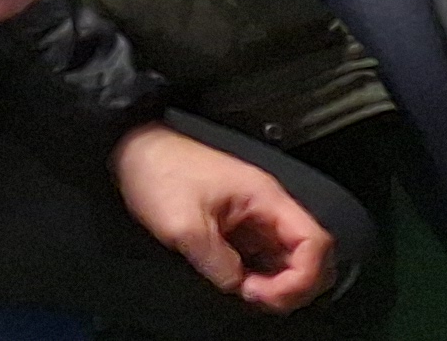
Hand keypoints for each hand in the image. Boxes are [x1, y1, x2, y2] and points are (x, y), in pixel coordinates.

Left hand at [110, 121, 332, 311]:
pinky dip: (257, 276)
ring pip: (286, 260)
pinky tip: (235, 282)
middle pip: (308, 256)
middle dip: (291, 285)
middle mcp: (266, 206)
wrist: (132, 149)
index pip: (314, 243)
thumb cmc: (157, 170)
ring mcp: (253, 216)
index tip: (267, 294)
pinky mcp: (238, 225)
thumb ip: (218, 262)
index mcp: (264, 197)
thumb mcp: (184, 224)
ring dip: (273, 283)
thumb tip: (239, 286)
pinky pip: (262, 257)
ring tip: (243, 291)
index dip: (301, 278)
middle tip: (256, 297)